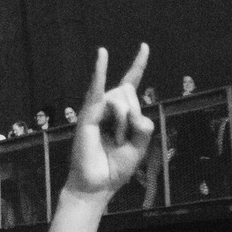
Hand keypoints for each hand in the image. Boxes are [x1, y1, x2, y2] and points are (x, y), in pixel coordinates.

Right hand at [65, 45, 154, 198]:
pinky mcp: (87, 116)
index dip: (138, 64)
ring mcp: (96, 110)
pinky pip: (96, 91)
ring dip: (124, 124)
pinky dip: (99, 71)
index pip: (131, 83)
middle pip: (130, 93)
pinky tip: (102, 54)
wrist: (97, 184)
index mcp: (122, 113)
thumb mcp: (140, 147)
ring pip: (122, 100)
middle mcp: (107, 107)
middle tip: (123, 140)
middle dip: (133, 116)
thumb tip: (132, 111)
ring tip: (114, 141)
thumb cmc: (115, 167)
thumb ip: (144, 126)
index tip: (144, 46)